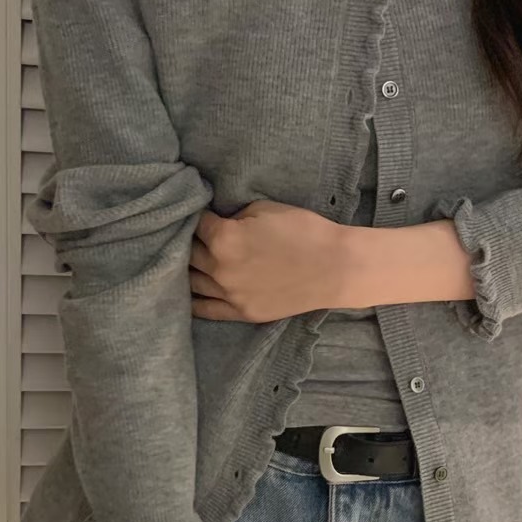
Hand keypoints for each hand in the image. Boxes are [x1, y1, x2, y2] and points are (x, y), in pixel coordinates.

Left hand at [190, 199, 347, 321]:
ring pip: (192, 281)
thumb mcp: (265, 209)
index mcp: (224, 239)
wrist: (335, 268)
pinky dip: (192, 300)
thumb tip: (221, 223)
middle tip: (196, 235)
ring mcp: (230, 295)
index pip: (196, 223)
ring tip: (189, 260)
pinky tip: (186, 292)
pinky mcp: (242, 313)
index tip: (202, 213)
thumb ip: (235, 217)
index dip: (198, 215)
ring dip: (189, 268)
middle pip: (189, 253)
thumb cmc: (304, 231)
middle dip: (190, 241)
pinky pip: (205, 310)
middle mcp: (220, 269)